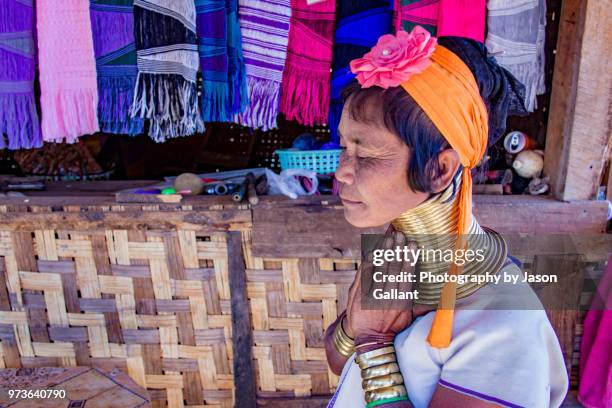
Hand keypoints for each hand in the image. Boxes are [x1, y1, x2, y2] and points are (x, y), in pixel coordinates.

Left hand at [345, 226, 414, 345]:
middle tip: (399, 234)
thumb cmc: (392, 326)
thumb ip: (422, 306)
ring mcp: (371, 295)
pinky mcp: (358, 294)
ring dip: (383, 252)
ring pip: (378, 270)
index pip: (406, 276)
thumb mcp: (409, 318)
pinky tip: (371, 250)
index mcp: (401, 301)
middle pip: (392, 269)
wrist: (370, 338)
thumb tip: (444, 301)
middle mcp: (387, 297)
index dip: (409, 259)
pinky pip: (363, 275)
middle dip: (396, 250)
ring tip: (387, 237)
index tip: (413, 245)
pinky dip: (368, 262)